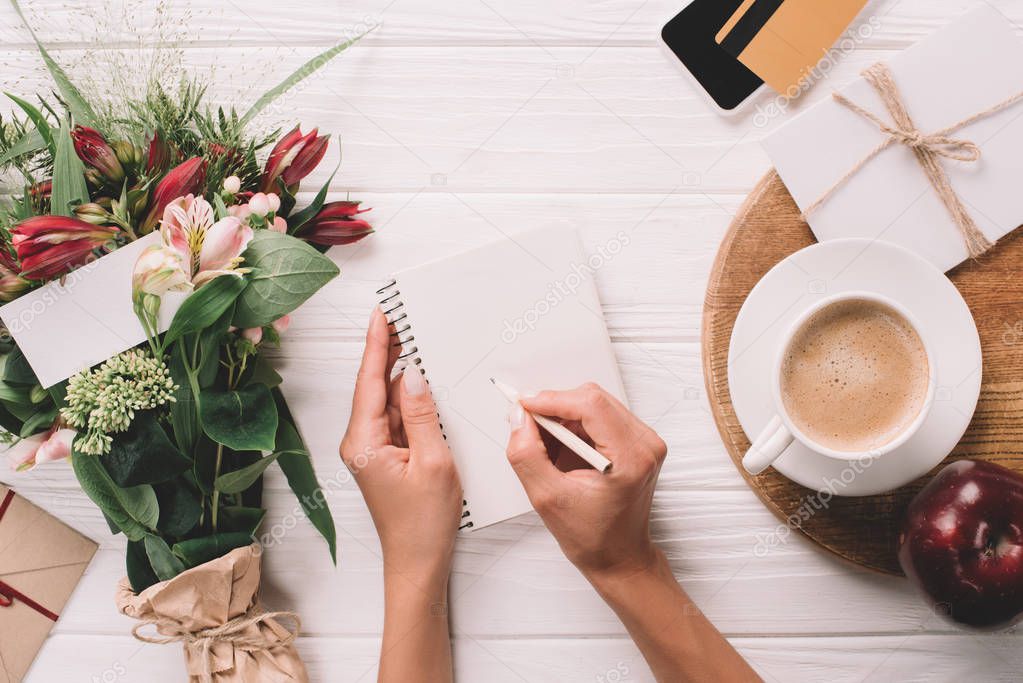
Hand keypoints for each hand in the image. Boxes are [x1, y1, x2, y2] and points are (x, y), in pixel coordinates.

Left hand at [340, 308, 462, 585]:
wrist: (417, 562)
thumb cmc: (423, 523)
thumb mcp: (433, 462)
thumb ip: (422, 414)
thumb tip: (413, 375)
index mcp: (364, 442)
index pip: (368, 381)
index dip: (376, 345)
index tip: (380, 314)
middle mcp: (360, 442)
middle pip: (374, 386)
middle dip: (387, 351)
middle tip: (399, 316)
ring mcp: (371, 449)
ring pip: (386, 401)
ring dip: (399, 374)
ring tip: (413, 339)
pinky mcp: (384, 456)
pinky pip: (396, 418)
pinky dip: (408, 399)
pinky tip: (422, 383)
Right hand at [505, 383, 666, 581]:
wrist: (620, 557)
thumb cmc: (595, 538)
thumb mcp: (547, 499)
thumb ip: (527, 454)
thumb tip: (518, 418)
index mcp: (631, 458)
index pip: (590, 405)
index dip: (552, 400)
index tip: (524, 406)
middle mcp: (645, 445)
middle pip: (592, 398)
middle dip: (555, 407)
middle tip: (528, 426)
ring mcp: (644, 442)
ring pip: (595, 404)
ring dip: (564, 417)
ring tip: (547, 446)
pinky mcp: (637, 443)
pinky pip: (601, 416)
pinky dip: (575, 425)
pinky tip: (563, 449)